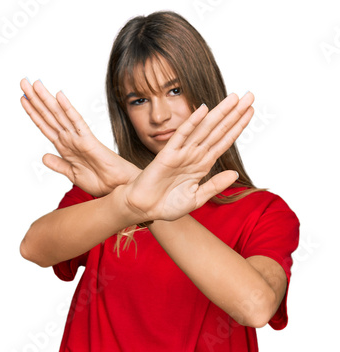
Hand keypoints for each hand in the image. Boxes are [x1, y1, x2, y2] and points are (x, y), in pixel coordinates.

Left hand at [20, 79, 139, 195]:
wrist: (118, 188)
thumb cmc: (102, 182)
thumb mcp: (73, 175)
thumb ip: (59, 165)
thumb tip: (43, 157)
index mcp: (66, 148)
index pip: (46, 126)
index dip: (34, 113)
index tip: (22, 99)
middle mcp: (70, 139)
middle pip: (49, 116)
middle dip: (35, 99)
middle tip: (23, 82)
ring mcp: (79, 138)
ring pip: (59, 115)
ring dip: (46, 99)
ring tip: (34, 83)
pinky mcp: (89, 141)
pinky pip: (77, 122)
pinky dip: (68, 109)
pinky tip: (59, 96)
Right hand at [123, 92, 254, 220]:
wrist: (144, 209)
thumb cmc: (167, 204)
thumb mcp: (197, 198)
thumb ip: (215, 186)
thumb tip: (235, 173)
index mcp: (202, 164)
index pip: (224, 141)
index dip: (238, 127)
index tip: (251, 112)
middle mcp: (194, 155)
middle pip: (218, 130)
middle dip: (235, 113)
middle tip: (250, 96)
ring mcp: (182, 153)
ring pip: (204, 128)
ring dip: (219, 113)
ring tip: (234, 97)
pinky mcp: (167, 154)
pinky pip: (181, 135)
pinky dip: (192, 122)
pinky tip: (203, 109)